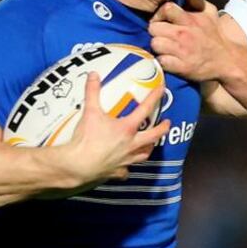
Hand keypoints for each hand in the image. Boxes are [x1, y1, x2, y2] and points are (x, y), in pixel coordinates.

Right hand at [55, 72, 170, 186]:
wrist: (78, 166)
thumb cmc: (86, 139)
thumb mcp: (90, 112)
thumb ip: (92, 92)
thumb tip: (93, 75)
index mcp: (127, 128)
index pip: (145, 109)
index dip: (154, 97)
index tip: (162, 90)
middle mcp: (131, 144)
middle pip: (153, 136)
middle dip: (162, 129)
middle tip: (167, 123)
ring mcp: (126, 160)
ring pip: (144, 154)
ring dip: (149, 148)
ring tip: (150, 144)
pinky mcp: (118, 172)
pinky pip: (126, 170)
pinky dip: (127, 167)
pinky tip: (125, 166)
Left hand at [149, 0, 233, 80]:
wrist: (227, 60)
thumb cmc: (215, 36)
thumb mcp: (211, 13)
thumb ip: (197, 1)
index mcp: (190, 20)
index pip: (166, 9)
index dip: (160, 14)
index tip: (163, 20)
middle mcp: (184, 34)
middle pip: (154, 28)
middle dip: (157, 31)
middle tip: (163, 35)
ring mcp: (182, 52)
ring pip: (155, 44)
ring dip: (159, 46)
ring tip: (166, 48)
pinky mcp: (181, 67)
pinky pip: (161, 61)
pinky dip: (163, 61)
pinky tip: (170, 59)